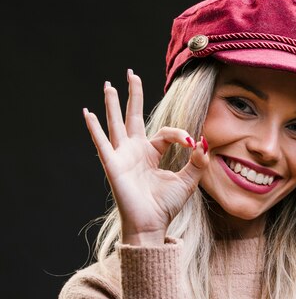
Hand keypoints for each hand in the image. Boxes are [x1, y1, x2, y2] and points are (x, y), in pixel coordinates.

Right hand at [83, 69, 209, 245]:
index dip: (179, 134)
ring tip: (109, 84)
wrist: (151, 225)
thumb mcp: (188, 182)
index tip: (191, 142)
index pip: (166, 133)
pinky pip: (102, 143)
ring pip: (117, 123)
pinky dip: (94, 128)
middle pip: (133, 116)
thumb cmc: (166, 206)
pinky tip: (88, 113)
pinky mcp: (113, 164)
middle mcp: (136, 151)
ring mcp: (123, 156)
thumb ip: (197, 162)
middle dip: (133, 95)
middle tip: (131, 73)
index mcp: (152, 153)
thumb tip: (203, 142)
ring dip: (112, 104)